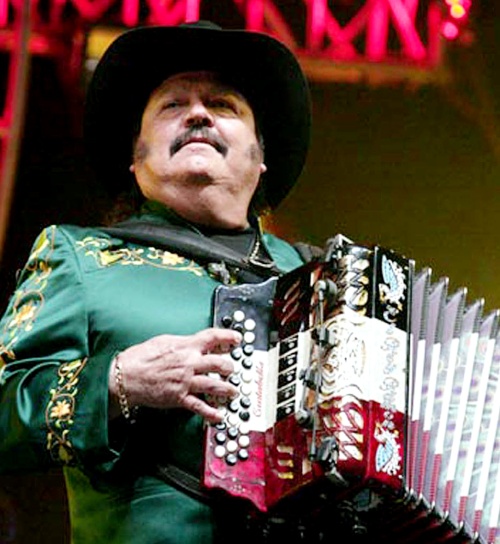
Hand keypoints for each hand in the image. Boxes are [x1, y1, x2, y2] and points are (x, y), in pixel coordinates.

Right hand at [109, 328, 240, 422]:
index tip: (238, 339)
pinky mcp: (180, 398)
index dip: (228, 337)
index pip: (212, 337)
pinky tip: (220, 416)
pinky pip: (200, 406)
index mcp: (186, 346)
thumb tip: (196, 342)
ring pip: (215, 384)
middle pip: (219, 363)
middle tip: (232, 369)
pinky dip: (212, 413)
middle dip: (230, 367)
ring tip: (233, 391)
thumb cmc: (140, 357)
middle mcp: (189, 363)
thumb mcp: (164, 341)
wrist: (125, 377)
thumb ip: (183, 343)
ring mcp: (186, 381)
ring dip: (227, 388)